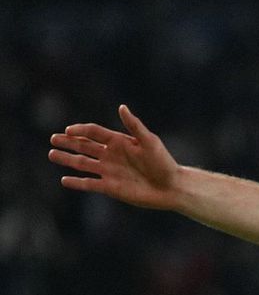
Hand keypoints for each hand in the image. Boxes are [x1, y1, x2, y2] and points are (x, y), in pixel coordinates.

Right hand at [49, 105, 182, 210]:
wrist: (170, 187)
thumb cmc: (163, 162)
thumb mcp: (149, 141)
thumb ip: (134, 126)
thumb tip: (122, 107)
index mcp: (120, 142)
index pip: (95, 133)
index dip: (81, 130)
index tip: (68, 130)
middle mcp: (111, 155)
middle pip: (85, 146)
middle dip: (68, 142)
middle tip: (53, 138)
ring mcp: (109, 171)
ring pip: (83, 163)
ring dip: (67, 159)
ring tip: (51, 154)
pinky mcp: (110, 187)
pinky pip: (89, 184)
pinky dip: (76, 182)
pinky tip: (65, 179)